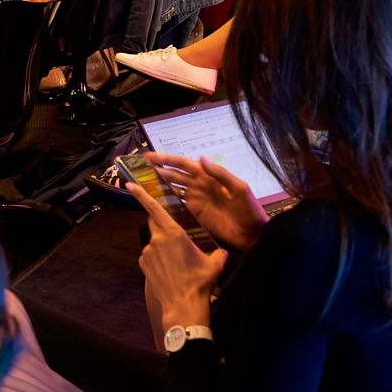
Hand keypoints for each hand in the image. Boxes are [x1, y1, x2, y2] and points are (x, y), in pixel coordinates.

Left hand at [123, 167, 227, 328]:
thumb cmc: (199, 282)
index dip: (141, 194)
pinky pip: (149, 255)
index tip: (130, 184)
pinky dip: (157, 257)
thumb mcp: (214, 263)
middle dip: (162, 223)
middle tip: (174, 233)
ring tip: (177, 261)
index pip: (154, 208)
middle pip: (154, 223)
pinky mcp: (142, 264)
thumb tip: (222, 251)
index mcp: (173, 233)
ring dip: (162, 245)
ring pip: (153, 241)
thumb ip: (217, 252)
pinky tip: (169, 269)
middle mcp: (157, 240)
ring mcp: (147, 252)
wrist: (183, 305)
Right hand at [146, 151, 268, 251]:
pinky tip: (155, 202)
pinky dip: (165, 202)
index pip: (183, 164)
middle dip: (157, 171)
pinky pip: (177, 206)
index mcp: (209, 177)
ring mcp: (196, 200)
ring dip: (158, 185)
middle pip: (173, 175)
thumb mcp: (240, 189)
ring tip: (141, 183)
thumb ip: (221, 174)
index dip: (166, 159)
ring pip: (172, 189)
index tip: (149, 157)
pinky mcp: (195, 215)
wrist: (254, 234)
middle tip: (137, 170)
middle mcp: (199, 186)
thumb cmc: (250, 210)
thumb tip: (201, 158)